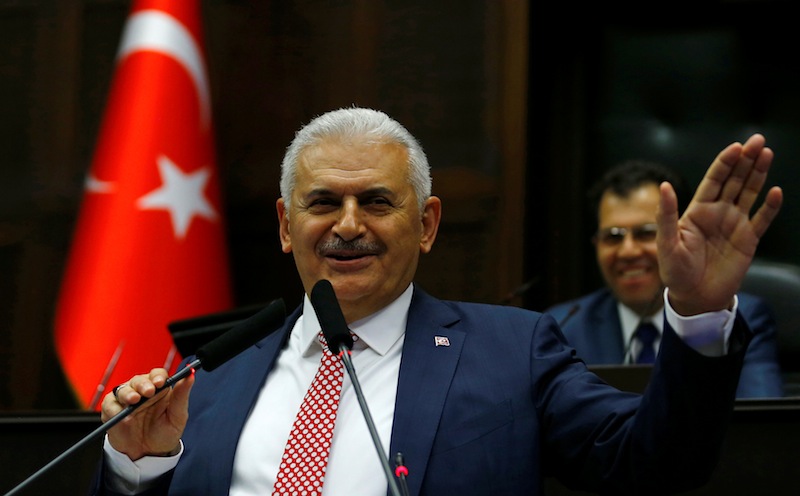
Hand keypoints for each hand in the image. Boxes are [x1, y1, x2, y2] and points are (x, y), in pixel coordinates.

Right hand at [101, 368, 193, 460]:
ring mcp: (126, 400)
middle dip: (142, 384)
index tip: (160, 382)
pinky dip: (114, 407)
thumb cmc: (164, 434)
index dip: (158, 376)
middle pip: (139, 380)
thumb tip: (191, 375)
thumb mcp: (177, 416)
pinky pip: (109, 404)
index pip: (157, 374)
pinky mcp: (112, 411)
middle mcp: (142, 392)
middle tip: (148, 392)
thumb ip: (182, 396)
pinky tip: (120, 413)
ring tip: (134, 400)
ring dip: (127, 393)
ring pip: (123, 389)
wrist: (148, 455)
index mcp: (160, 389)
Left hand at [657, 133, 782, 314]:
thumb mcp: (667, 243)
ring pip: (749, 194)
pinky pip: (762, 220)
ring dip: (758, 174)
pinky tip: (776, 192)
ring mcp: (734, 225)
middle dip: (746, 160)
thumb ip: (666, 215)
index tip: (736, 146)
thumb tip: (664, 186)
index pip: (714, 180)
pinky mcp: (748, 241)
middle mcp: (718, 213)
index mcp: (697, 211)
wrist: (694, 297)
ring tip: (767, 154)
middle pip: (734, 181)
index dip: (725, 163)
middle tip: (758, 140)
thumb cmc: (675, 271)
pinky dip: (770, 207)